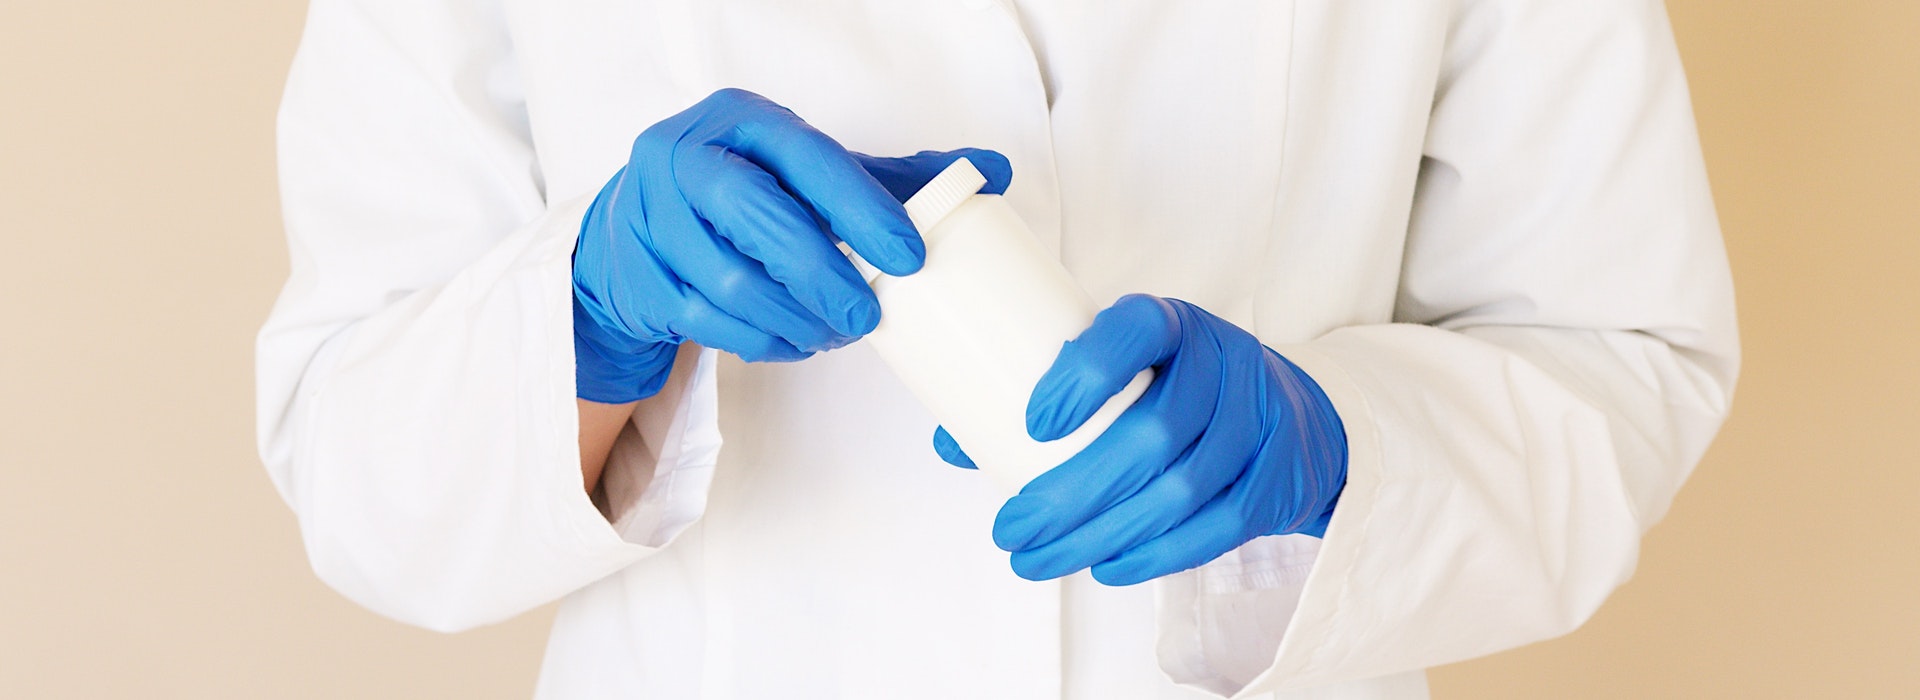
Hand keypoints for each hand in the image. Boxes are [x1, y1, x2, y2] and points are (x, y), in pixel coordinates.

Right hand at [573, 88, 1010, 402]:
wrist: (635, 230)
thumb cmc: (744, 195)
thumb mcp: (809, 172)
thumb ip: (894, 176)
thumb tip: (995, 172)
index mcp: (739, 121)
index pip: (808, 158)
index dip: (862, 208)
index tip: (909, 257)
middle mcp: (685, 160)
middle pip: (757, 219)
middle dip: (823, 276)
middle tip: (869, 318)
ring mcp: (652, 221)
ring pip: (730, 285)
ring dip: (796, 320)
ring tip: (835, 333)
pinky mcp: (639, 280)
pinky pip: (709, 326)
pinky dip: (763, 342)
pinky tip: (794, 340)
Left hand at [933, 294, 1346, 584]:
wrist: (1289, 419)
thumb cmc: (1172, 389)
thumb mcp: (1122, 370)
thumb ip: (1044, 397)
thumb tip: (951, 442)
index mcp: (1170, 323)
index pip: (1134, 332)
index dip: (1085, 376)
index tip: (1031, 425)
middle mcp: (1222, 362)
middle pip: (1151, 433)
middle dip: (1071, 493)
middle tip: (1010, 530)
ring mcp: (1258, 422)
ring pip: (1180, 490)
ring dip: (1101, 535)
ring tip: (1037, 561)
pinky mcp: (1275, 479)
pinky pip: (1217, 528)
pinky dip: (1156, 556)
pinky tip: (1105, 569)